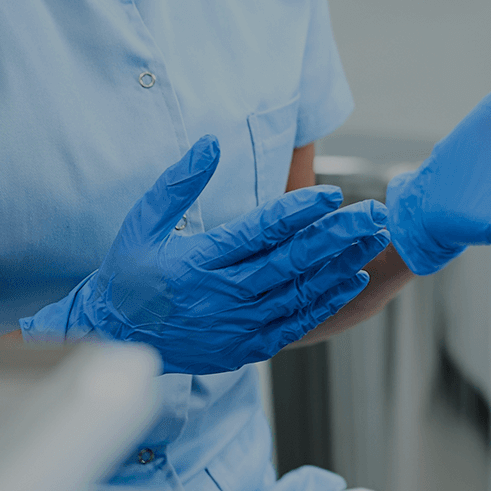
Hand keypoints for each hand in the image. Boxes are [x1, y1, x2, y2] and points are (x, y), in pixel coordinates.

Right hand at [21, 136, 389, 374]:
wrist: (116, 338)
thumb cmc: (131, 275)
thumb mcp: (141, 224)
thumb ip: (178, 183)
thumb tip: (210, 143)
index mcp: (199, 261)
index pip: (259, 231)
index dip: (298, 211)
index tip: (332, 193)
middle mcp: (223, 295)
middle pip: (292, 261)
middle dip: (338, 235)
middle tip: (374, 213)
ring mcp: (238, 325)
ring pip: (302, 292)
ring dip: (342, 264)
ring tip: (373, 238)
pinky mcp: (248, 348)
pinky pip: (296, 323)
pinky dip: (327, 301)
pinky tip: (352, 277)